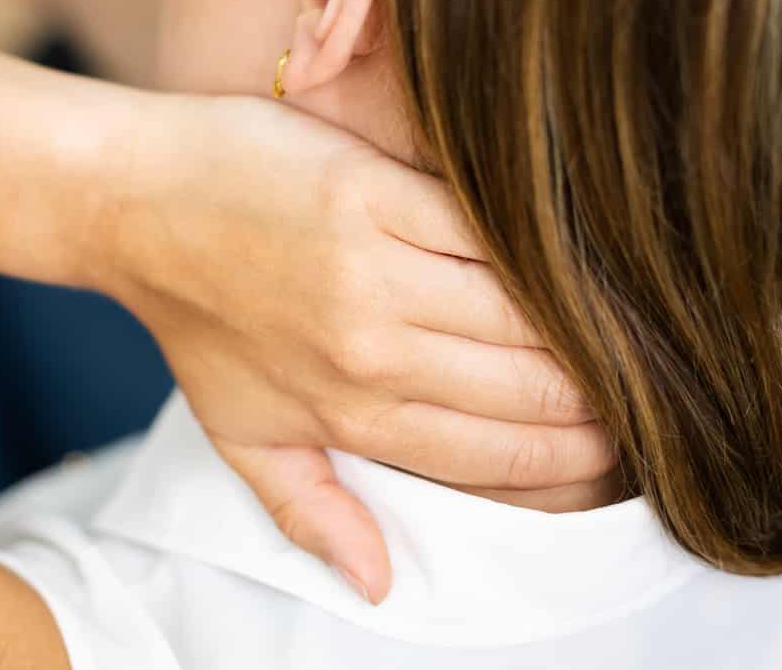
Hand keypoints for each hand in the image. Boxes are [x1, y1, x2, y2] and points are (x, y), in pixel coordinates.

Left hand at [103, 93, 617, 603]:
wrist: (132, 201)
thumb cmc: (192, 316)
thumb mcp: (239, 434)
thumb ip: (315, 510)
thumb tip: (384, 588)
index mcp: (350, 415)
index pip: (500, 460)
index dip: (579, 464)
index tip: (625, 450)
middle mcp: (369, 350)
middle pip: (534, 390)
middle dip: (606, 396)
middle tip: (649, 384)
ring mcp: (373, 267)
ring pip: (526, 312)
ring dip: (587, 321)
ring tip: (631, 322)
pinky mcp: (372, 192)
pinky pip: (487, 229)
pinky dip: (536, 244)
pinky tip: (573, 249)